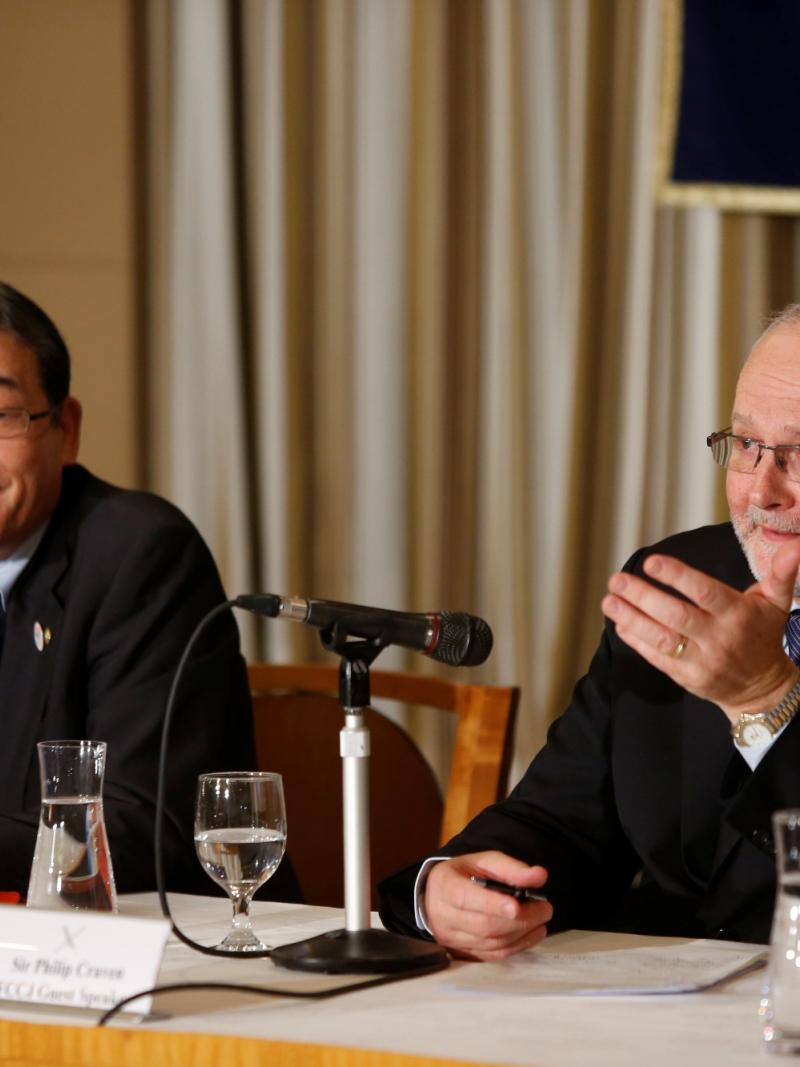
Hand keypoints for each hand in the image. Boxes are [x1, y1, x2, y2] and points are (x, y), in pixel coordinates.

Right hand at [424, 851, 551, 960]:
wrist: (439, 895)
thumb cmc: (463, 875)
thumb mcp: (482, 861)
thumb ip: (509, 868)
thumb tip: (539, 876)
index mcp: (445, 886)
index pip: (465, 898)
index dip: (491, 904)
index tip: (517, 906)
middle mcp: (444, 916)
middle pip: (483, 925)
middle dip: (519, 919)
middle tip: (545, 909)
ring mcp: (453, 938)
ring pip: (491, 942)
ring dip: (522, 933)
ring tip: (542, 919)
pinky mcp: (465, 952)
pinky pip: (494, 954)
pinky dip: (518, 945)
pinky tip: (532, 933)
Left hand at [601, 539, 799, 721]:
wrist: (762, 689)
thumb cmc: (762, 635)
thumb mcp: (775, 603)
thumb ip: (781, 573)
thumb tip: (796, 545)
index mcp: (737, 615)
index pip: (704, 593)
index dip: (677, 577)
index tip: (651, 562)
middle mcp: (717, 638)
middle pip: (675, 616)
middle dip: (643, 597)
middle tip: (617, 579)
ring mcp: (700, 660)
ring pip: (661, 638)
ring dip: (631, 618)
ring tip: (609, 600)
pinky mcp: (686, 677)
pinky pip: (656, 658)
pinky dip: (636, 640)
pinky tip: (619, 623)